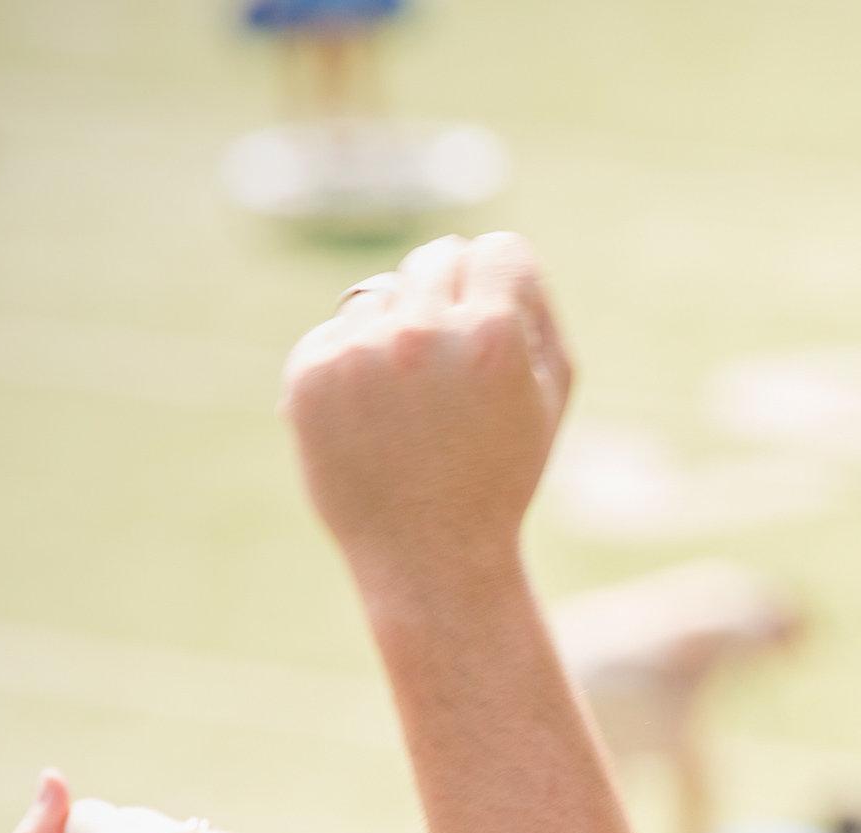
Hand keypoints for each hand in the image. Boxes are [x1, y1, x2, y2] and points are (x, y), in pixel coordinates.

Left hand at [280, 232, 573, 590]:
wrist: (430, 556)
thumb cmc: (501, 474)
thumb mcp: (550, 394)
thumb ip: (535, 309)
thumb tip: (494, 254)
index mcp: (490, 337)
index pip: (498, 249)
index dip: (504, 283)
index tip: (498, 319)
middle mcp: (420, 333)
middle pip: (436, 258)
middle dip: (449, 298)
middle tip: (452, 365)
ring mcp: (359, 352)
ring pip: (380, 293)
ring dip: (395, 330)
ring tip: (411, 402)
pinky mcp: (310, 374)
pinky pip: (335, 331)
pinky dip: (352, 363)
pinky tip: (373, 416)